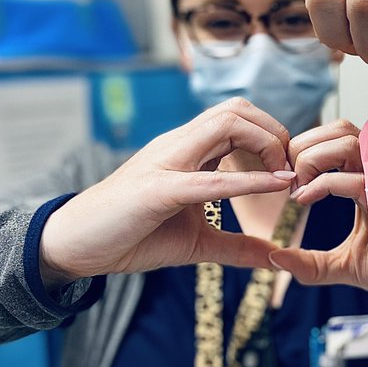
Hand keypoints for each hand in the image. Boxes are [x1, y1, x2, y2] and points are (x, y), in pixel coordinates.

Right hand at [38, 99, 295, 283]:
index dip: (273, 138)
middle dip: (275, 132)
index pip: (238, 118)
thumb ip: (236, 247)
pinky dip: (247, 180)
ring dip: (266, 144)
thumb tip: (274, 258)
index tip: (291, 173)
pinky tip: (276, 186)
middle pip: (237, 108)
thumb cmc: (131, 235)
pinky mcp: (157, 190)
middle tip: (292, 170)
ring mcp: (167, 162)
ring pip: (225, 122)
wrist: (76, 246)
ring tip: (284, 177)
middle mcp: (179, 146)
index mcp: (188, 152)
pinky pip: (209, 178)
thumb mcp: (196, 243)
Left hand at [269, 120, 367, 313]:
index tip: (289, 182)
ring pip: (347, 142)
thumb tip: (275, 260)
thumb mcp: (346, 266)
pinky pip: (354, 177)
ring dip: (312, 160)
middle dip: (304, 148)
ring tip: (298, 190)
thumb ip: (311, 264)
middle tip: (289, 181)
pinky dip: (322, 184)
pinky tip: (305, 201)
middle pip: (339, 130)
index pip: (336, 138)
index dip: (306, 150)